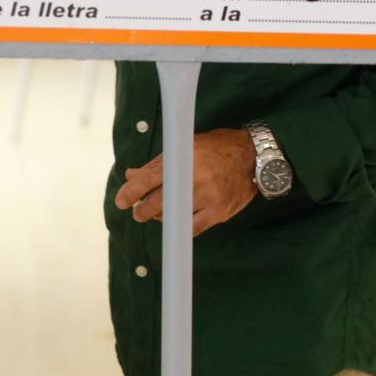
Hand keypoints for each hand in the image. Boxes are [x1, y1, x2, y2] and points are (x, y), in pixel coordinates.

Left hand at [112, 128, 258, 235]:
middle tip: (138, 212)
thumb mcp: (185, 147)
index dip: (131, 192)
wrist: (253, 156)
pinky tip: (176, 222)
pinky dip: (181, 227)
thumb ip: (157, 163)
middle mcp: (195, 178)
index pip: (149, 179)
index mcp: (183, 159)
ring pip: (174, 216)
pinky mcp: (219, 211)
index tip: (121, 201)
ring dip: (160, 218)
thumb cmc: (216, 148)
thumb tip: (131, 176)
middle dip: (142, 210)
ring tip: (157, 214)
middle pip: (158, 202)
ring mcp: (208, 197)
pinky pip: (193, 228)